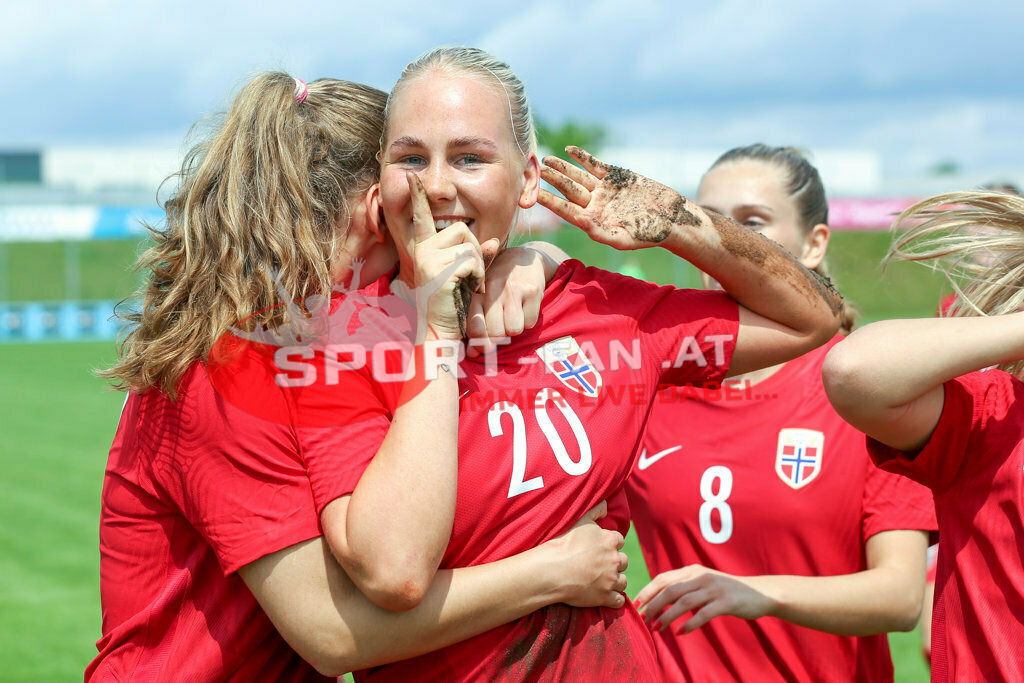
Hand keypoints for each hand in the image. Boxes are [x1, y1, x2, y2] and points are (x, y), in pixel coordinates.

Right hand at [402, 172, 498, 339]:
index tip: (412, 175)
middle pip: (462, 229)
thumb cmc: (453, 303)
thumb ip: (478, 257)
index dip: (417, 195)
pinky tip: (467, 290)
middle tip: (468, 277)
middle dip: (474, 251)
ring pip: (470, 245)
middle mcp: (423, 249)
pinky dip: (478, 276)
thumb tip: (492, 242)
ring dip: (478, 266)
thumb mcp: (466, 275)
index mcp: (424, 248)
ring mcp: (429, 258)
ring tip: (466, 285)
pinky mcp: (440, 269)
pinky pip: (472, 260)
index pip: (421, 216)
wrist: (442, 329)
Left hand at [465, 246, 547, 355]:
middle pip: (496, 333)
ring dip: (513, 329)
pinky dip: (528, 321)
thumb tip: (471, 354)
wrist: (521, 258)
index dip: (478, 345)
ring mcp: (514, 289)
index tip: (481, 349)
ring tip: (512, 317)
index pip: (475, 328)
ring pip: (514, 329)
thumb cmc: (496, 284)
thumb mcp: (481, 295)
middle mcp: (494, 290)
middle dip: (498, 338)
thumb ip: (475, 322)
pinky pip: (530, 322)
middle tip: (500, 330)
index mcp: (477, 292)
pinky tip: (524, 309)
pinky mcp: (533, 290)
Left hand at [537, 146, 702, 250]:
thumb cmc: (648, 235)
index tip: (533, 194)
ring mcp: (604, 189)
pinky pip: (595, 165)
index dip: (549, 201)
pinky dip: (583, 157)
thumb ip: (599, 232)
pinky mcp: (616, 176)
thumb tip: (578, 221)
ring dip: (562, 167)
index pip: (565, 210)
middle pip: (568, 190)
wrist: (671, 218)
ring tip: (545, 159)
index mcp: (593, 220)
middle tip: (533, 170)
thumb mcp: (623, 238)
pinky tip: (569, 150)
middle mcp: (595, 204)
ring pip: (578, 176)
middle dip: (551, 180)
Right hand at [540, 501, 627, 608]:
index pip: (619, 541)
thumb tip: (605, 504)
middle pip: (623, 561)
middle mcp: (615, 560)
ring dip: (615, 581)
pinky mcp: (605, 597)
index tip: (600, 548)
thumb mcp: (580, 520)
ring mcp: (611, 580)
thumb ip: (596, 509)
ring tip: (602, 581)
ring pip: (623, 581)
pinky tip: (605, 596)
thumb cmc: (564, 544)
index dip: (610, 544)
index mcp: (611, 540)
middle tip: (600, 565)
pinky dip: (614, 599)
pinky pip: (618, 600)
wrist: (552, 570)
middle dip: (614, 563)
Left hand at [633, 565, 776, 633]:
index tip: (635, 605)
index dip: (647, 591)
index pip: (663, 578)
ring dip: (667, 616)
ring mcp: (714, 588)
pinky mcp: (726, 602)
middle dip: (653, 605)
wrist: (760, 593)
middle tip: (643, 619)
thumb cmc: (726, 590)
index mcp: (692, 570)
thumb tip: (658, 600)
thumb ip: (684, 587)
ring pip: (684, 602)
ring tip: (657, 628)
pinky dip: (689, 623)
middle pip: (670, 590)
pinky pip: (703, 613)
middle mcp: (701, 576)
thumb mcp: (703, 583)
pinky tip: (680, 632)